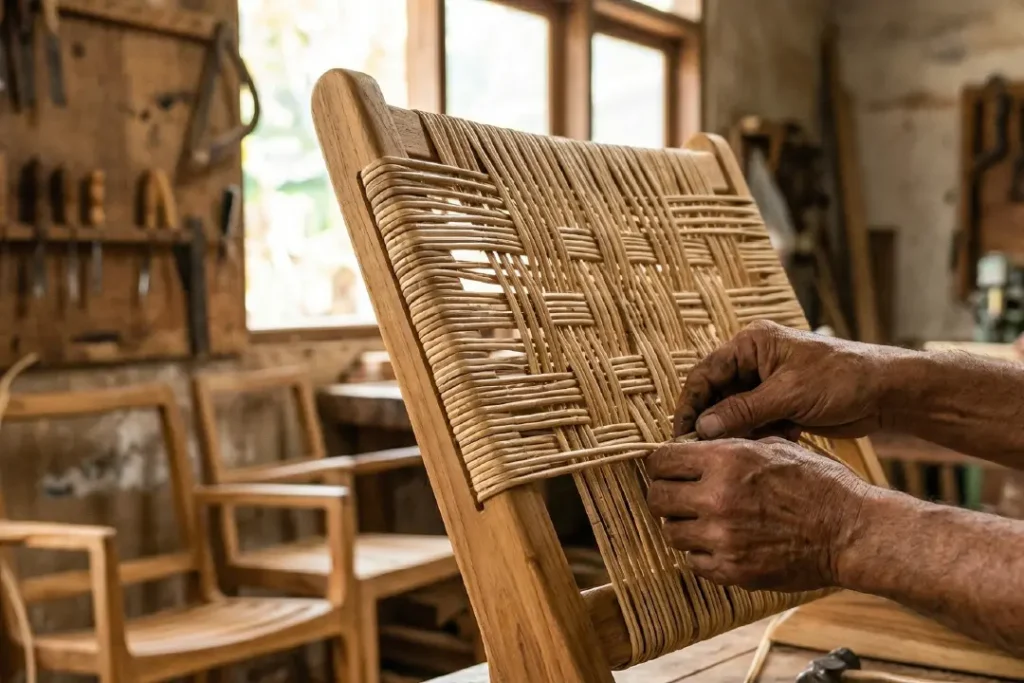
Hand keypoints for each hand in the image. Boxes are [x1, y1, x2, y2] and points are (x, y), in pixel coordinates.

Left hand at [646, 437, 870, 591]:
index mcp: (726, 459)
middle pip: (657, 498)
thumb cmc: (817, 484)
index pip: (661, 460)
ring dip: (682, 525)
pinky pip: (693, 561)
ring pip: (670, 533)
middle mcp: (717, 498)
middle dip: (664, 495)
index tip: (668, 469)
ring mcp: (722, 538)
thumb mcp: (773, 446)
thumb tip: (693, 444)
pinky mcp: (732, 570)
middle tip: (679, 496)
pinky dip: (701, 553)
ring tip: (703, 520)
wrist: (850, 532)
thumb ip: (728, 446)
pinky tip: (720, 542)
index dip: (661, 464)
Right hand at [675, 320, 909, 439]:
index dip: (690, 405)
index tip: (681, 435)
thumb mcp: (789, 394)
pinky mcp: (779, 404)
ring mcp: (767, 383)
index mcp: (752, 344)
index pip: (705, 374)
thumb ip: (744, 411)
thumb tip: (702, 429)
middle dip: (709, 423)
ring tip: (726, 457)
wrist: (887, 392)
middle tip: (699, 453)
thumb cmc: (842, 380)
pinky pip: (753, 423)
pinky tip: (756, 452)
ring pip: (733, 412)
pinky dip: (752, 438)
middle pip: (715, 394)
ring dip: (731, 434)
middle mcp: (754, 360)